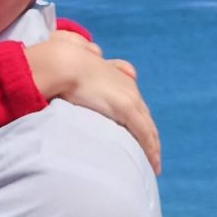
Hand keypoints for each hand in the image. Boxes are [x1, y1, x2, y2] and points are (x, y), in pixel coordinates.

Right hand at [25, 35, 161, 172]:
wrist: (63, 62)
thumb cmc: (65, 62)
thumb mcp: (80, 56)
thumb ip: (89, 55)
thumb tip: (94, 51)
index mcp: (119, 78)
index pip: (134, 103)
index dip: (139, 119)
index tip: (140, 134)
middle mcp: (129, 88)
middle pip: (146, 116)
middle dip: (150, 136)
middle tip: (152, 156)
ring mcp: (129, 98)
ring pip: (149, 128)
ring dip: (153, 147)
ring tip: (153, 165)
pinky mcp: (127, 109)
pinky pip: (144, 134)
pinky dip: (151, 149)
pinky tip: (153, 163)